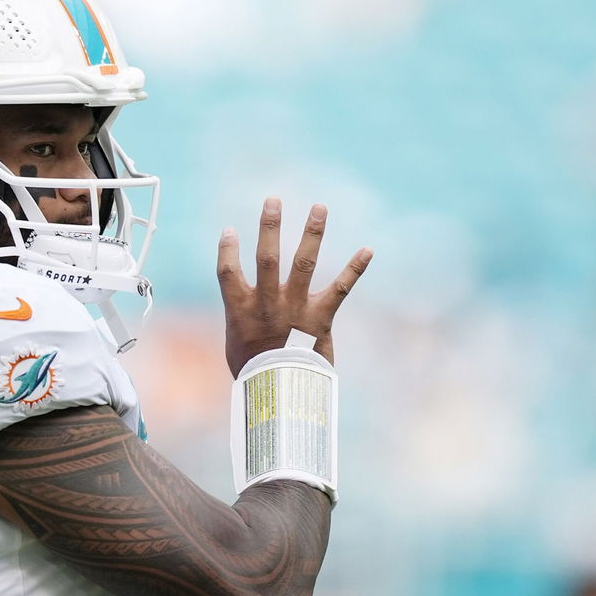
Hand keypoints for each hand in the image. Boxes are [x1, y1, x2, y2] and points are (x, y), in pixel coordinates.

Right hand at [216, 197, 371, 375]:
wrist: (281, 394)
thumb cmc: (253, 369)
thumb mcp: (236, 342)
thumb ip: (241, 318)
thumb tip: (243, 307)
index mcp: (240, 309)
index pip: (228, 271)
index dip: (227, 249)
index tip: (230, 230)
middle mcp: (267, 303)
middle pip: (267, 257)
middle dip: (270, 227)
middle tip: (273, 200)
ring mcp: (295, 308)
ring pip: (303, 264)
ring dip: (312, 233)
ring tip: (319, 208)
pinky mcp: (320, 318)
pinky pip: (340, 289)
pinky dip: (354, 268)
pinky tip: (368, 249)